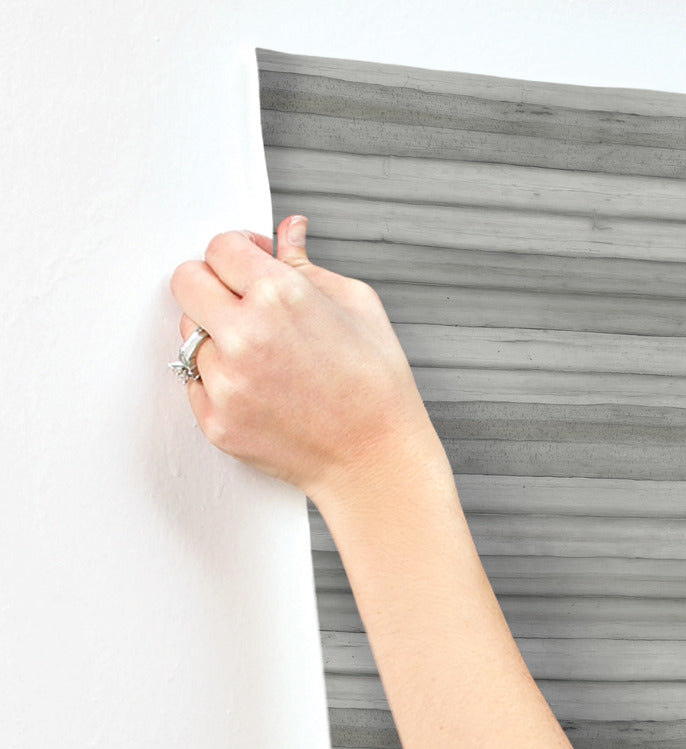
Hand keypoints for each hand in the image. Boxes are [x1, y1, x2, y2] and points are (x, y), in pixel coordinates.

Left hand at [168, 215, 439, 507]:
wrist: (376, 460)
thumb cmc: (377, 387)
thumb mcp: (358, 307)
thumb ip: (308, 265)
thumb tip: (287, 231)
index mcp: (280, 296)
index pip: (220, 247)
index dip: (239, 252)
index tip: (251, 265)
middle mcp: (244, 335)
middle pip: (186, 281)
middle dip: (213, 284)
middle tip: (243, 302)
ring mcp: (225, 382)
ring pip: (189, 334)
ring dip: (216, 336)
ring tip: (263, 356)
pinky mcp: (216, 420)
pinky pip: (195, 382)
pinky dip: (220, 380)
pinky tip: (261, 389)